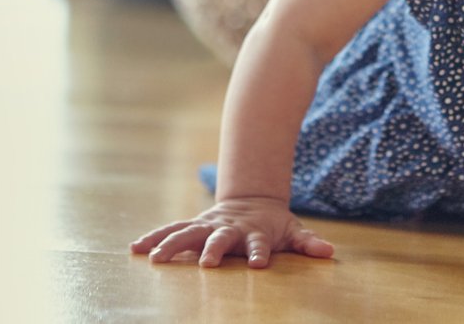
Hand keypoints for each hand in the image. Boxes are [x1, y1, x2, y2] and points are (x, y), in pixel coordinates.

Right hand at [130, 196, 334, 267]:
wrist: (253, 199)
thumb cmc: (273, 224)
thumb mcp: (293, 231)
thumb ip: (308, 242)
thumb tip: (329, 252)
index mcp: (254, 232)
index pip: (259, 244)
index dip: (260, 252)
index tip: (260, 264)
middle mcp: (229, 227)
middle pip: (219, 237)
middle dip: (213, 249)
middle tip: (207, 264)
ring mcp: (209, 225)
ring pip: (188, 232)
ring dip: (172, 244)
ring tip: (154, 258)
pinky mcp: (194, 226)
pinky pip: (171, 231)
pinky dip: (154, 238)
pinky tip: (135, 248)